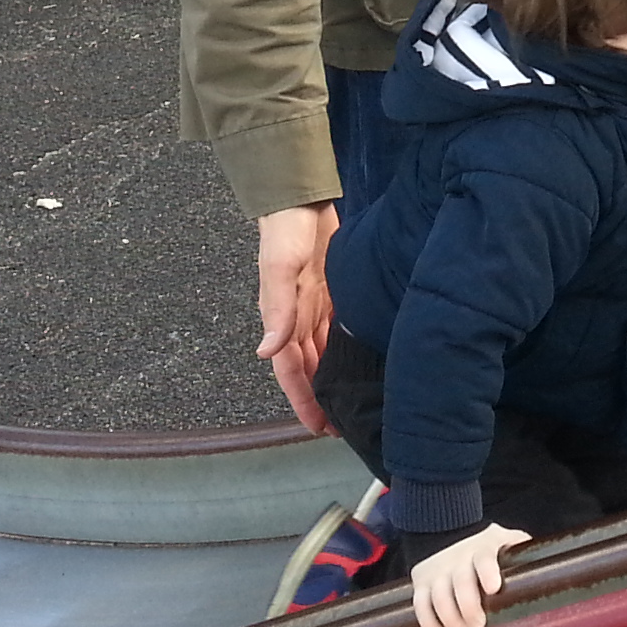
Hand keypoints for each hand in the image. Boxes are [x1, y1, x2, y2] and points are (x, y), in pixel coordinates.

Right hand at [255, 203, 337, 433]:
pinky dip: (345, 348)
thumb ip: (277, 308)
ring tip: (353, 400)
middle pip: (308, 367)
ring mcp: (314, 306)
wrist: (300, 199)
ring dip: (333, 376)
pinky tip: (362, 360)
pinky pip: (336, 329)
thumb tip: (265, 352)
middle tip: (342, 425)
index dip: (302, 399)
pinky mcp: (330, 293)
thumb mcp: (280, 268)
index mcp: (281, 317)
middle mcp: (297, 317)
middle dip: (320, 397)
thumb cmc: (284, 231)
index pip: (290, 370)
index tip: (317, 426)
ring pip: (323, 352)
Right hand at [410, 524, 531, 626]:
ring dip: (450, 619)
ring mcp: (438, 570)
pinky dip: (428, 622)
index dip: (488, 571)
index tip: (493, 587)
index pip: (484, 557)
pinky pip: (420, 604)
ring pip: (438, 596)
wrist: (448, 533)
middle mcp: (458, 557)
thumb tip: (554, 564)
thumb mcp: (507, 542)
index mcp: (483, 548)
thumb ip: (523, 551)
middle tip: (478, 626)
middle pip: (460, 582)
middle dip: (467, 607)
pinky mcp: (422, 582)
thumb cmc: (489, 548)